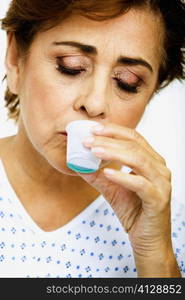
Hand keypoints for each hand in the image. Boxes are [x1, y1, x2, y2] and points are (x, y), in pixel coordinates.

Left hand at [77, 123, 175, 264]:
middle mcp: (160, 169)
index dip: (114, 131)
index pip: (134, 138)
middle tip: (88, 140)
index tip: (94, 129)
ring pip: (139, 160)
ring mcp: (161, 184)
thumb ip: (98, 176)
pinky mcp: (158, 200)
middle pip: (135, 146)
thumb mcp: (112, 190)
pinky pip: (141, 185)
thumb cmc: (135, 212)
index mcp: (151, 162)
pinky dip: (123, 177)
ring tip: (94, 151)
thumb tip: (78, 163)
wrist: (148, 240)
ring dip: (115, 154)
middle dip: (110, 140)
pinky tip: (107, 173)